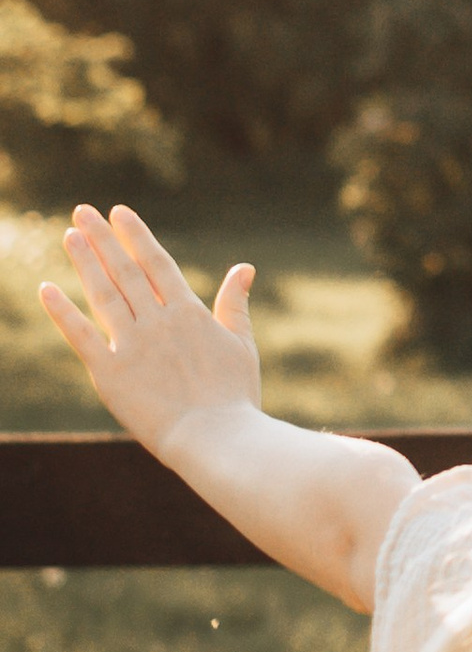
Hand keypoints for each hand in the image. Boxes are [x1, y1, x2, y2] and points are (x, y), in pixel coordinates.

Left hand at [39, 206, 259, 465]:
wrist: (217, 440)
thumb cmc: (235, 398)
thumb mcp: (241, 345)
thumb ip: (235, 305)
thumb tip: (243, 268)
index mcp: (188, 313)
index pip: (157, 262)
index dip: (136, 235)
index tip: (118, 212)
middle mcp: (157, 322)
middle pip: (125, 270)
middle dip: (102, 238)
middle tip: (82, 211)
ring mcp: (132, 346)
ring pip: (103, 293)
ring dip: (85, 262)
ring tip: (69, 235)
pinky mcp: (110, 373)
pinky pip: (81, 335)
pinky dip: (62, 311)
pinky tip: (47, 288)